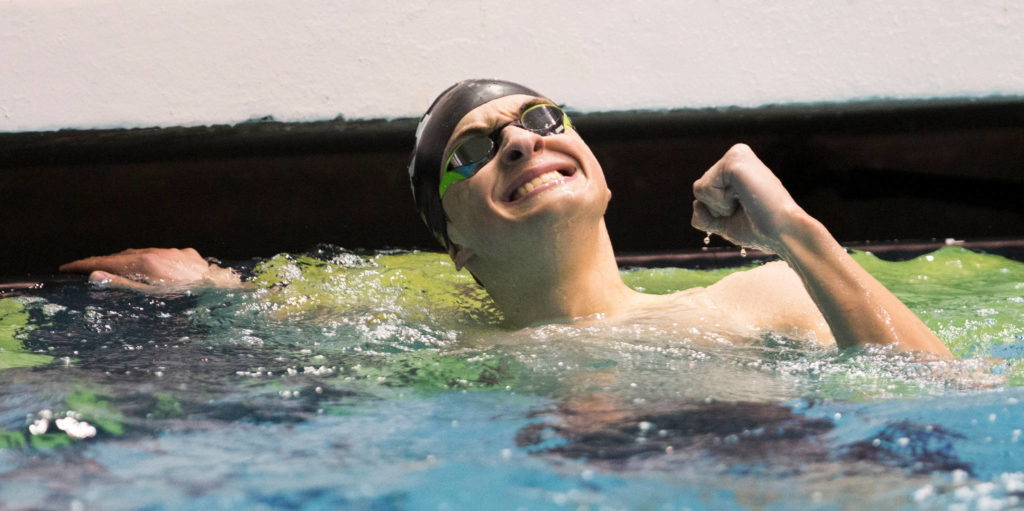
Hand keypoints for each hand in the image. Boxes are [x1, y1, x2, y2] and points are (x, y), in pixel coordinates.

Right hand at [59, 248, 243, 290]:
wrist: (221, 293)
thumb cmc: (186, 301)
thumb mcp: (150, 297)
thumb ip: (122, 286)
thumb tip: (95, 275)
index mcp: (146, 262)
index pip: (107, 261)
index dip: (85, 264)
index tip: (67, 268)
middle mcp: (159, 252)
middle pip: (125, 255)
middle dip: (106, 262)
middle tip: (89, 270)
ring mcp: (175, 252)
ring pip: (146, 253)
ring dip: (131, 261)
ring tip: (120, 271)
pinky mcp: (189, 255)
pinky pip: (167, 256)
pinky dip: (156, 262)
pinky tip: (156, 272)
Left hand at [691, 144, 805, 253]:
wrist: (782, 233)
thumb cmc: (760, 229)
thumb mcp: (726, 224)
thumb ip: (706, 216)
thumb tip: (695, 204)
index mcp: (737, 167)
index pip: (703, 192)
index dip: (717, 212)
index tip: (745, 211)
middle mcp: (737, 155)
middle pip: (699, 189)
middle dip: (716, 209)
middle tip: (746, 208)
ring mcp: (736, 154)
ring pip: (699, 188)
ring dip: (719, 206)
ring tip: (746, 202)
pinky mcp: (735, 159)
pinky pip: (704, 187)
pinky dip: (720, 203)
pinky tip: (744, 198)